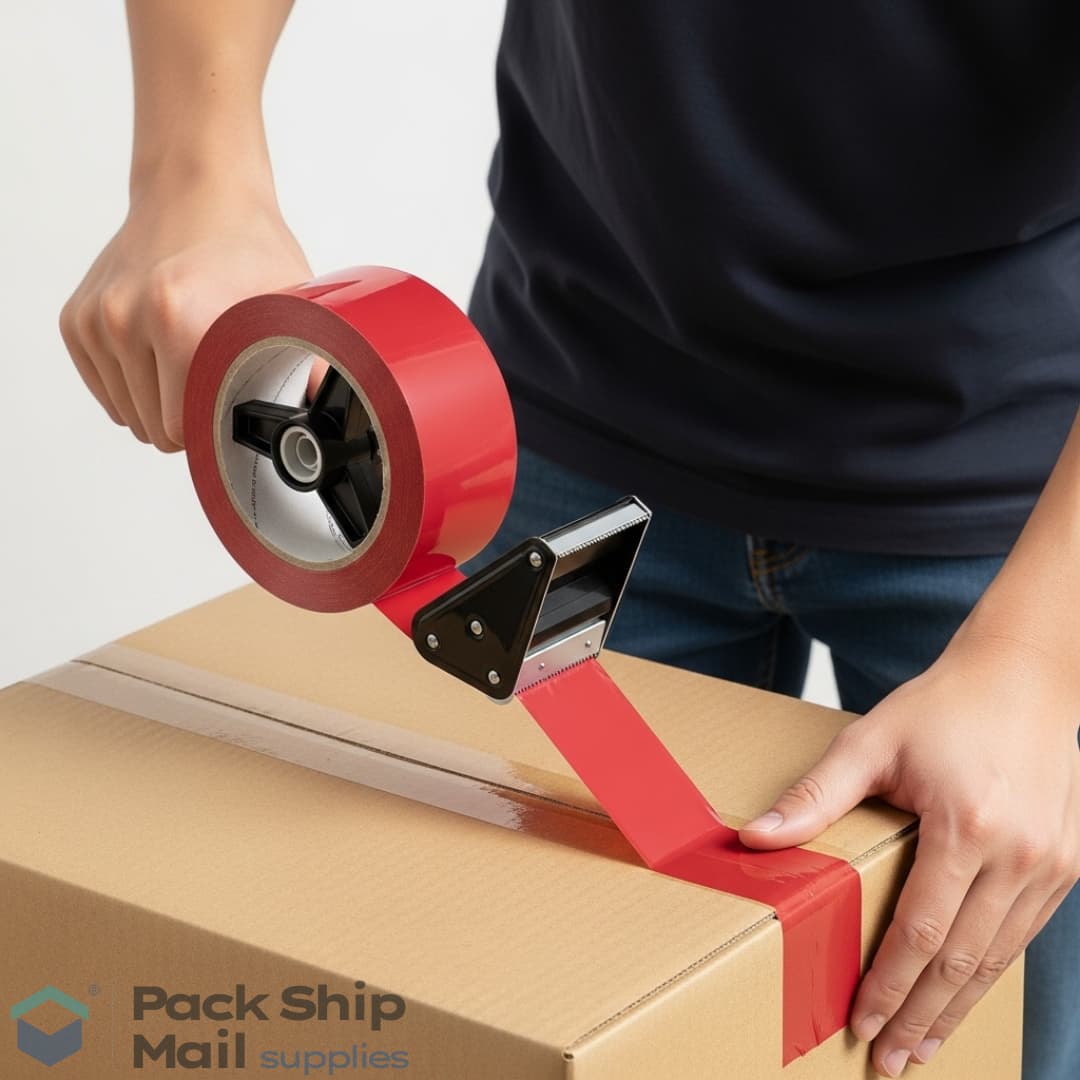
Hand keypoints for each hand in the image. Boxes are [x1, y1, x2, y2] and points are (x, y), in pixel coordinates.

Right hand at [60, 171, 310, 449]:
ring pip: (128, 415)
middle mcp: (124, 317)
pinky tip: (161, 353)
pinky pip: (107, 392)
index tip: (233, 402)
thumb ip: (315, 362)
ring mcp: (94, 319)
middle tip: (216, 377)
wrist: (198, 192)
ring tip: (189, 359)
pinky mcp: (75, 321)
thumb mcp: (293, 303)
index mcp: (176, 318)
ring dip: (160, 402)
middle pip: (155, 428)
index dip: (214, 425)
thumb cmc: (248, 248)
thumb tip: (343, 408)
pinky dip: (134, 386)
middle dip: (187, 417)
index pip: (183, 428)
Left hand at [739, 626, 1079, 1076]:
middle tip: (889, 1063)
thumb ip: (815, 796)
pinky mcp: (1066, 864)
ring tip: (923, 1048)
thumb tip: (754, 838)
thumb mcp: (871, 741)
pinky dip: (990, 975)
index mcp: (967, 826)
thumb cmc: (944, 705)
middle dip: (921, 1019)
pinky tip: (965, 996)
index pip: (920, 931)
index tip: (861, 1024)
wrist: (1027, 676)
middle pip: (962, 961)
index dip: (887, 985)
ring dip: (958, 1010)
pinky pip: (1024, 936)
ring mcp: (1051, 864)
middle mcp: (1019, 855)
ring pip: (999, 960)